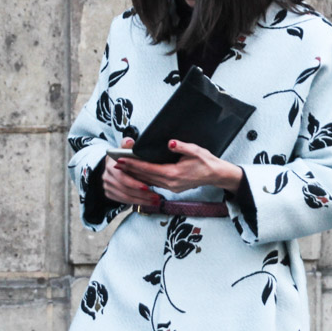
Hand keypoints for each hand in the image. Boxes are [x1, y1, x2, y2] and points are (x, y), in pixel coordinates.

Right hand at [101, 138, 163, 205]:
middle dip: (141, 194)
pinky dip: (136, 202)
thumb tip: (129, 142)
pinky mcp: (110, 193)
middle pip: (125, 189)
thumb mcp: (126, 148)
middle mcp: (106, 177)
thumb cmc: (125, 156)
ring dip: (141, 200)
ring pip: (125, 197)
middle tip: (156, 197)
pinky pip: (123, 201)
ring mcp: (107, 186)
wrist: (115, 163)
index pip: (122, 177)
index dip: (134, 183)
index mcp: (110, 165)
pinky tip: (147, 202)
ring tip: (155, 201)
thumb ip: (128, 145)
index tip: (147, 187)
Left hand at [115, 139, 244, 193]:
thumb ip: (181, 146)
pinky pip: (155, 183)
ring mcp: (171, 187)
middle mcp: (170, 183)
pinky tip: (138, 174)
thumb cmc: (207, 162)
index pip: (148, 169)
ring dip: (135, 175)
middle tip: (115, 163)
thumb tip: (170, 143)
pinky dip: (144, 178)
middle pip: (145, 176)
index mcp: (173, 174)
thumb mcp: (196, 150)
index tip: (120, 160)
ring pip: (148, 181)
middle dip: (129, 170)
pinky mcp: (173, 188)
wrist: (217, 175)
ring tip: (123, 167)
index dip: (133, 164)